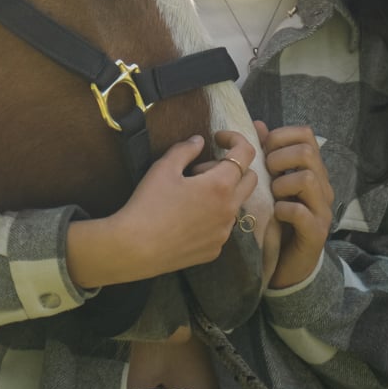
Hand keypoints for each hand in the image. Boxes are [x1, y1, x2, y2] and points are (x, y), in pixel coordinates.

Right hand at [66, 131, 258, 289]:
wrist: (137, 247)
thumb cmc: (149, 203)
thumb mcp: (164, 167)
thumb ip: (185, 149)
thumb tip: (200, 141)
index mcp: (220, 185)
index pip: (246, 154)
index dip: (235, 139)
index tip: (217, 138)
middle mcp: (230, 210)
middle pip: (250, 179)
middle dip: (232, 167)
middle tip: (200, 169)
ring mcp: (224, 233)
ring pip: (234, 203)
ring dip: (221, 192)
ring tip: (189, 194)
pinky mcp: (215, 249)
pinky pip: (222, 225)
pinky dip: (212, 215)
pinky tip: (186, 217)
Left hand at [254, 121, 333, 289]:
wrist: (290, 264)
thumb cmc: (279, 219)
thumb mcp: (272, 183)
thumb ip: (268, 155)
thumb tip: (258, 125)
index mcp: (312, 170)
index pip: (306, 134)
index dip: (281, 135)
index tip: (264, 150)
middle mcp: (322, 186)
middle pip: (307, 152)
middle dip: (278, 158)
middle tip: (267, 173)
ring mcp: (322, 210)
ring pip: (306, 178)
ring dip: (281, 184)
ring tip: (272, 196)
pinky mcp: (316, 233)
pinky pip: (300, 212)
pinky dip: (283, 209)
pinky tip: (276, 214)